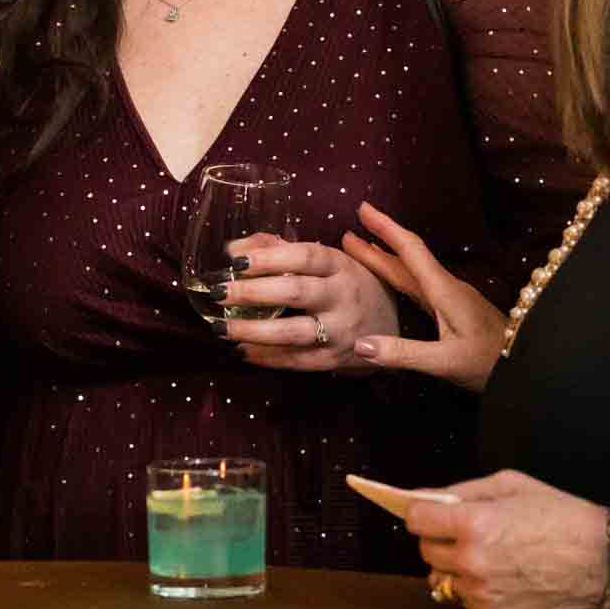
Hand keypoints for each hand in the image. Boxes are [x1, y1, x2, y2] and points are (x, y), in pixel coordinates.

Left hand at [219, 237, 399, 373]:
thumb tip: (235, 249)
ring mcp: (340, 331)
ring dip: (253, 330)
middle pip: (295, 293)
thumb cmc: (347, 283)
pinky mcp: (335, 359)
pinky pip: (296, 361)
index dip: (270, 257)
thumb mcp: (327, 260)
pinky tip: (242, 350)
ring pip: (293, 332)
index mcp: (340, 265)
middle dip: (252, 293)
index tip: (236, 261)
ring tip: (222, 327)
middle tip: (219, 292)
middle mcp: (342, 296)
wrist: (390, 324)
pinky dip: (266, 357)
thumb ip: (280, 247)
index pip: (305, 256)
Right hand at [340, 201, 504, 392]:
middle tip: (348, 231)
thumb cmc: (490, 363)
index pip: (411, 251)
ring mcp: (452, 298)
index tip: (363, 209)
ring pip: (413, 272)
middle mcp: (447, 287)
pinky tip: (392, 281)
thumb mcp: (444, 362)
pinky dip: (399, 276)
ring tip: (362, 249)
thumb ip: (403, 352)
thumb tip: (359, 344)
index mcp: (444, 291)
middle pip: (407, 259)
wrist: (528, 366)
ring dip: (386, 258)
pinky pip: (420, 286)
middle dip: (377, 242)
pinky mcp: (455, 309)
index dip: (386, 228)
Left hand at [406, 469, 607, 608]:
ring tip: (482, 552)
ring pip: (440, 576)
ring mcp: (481, 591)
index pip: (416, 519)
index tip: (428, 511)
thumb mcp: (509, 485)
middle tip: (461, 529)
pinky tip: (495, 571)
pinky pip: (461, 597)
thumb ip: (461, 490)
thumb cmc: (559, 516)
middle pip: (425, 549)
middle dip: (437, 536)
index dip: (422, 511)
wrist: (599, 559)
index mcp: (474, 524)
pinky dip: (470, 585)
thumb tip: (423, 497)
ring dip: (452, 563)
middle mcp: (472, 561)